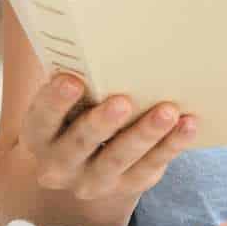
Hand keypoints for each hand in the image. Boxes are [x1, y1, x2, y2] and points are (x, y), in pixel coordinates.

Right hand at [21, 74, 195, 206]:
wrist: (85, 164)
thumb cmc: (78, 112)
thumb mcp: (67, 101)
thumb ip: (77, 78)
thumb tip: (106, 39)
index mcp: (39, 136)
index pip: (41, 119)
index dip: (54, 101)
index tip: (72, 79)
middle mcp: (59, 166)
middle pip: (80, 144)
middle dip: (102, 123)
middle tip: (123, 101)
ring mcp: (93, 181)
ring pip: (119, 159)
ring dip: (144, 134)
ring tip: (167, 111)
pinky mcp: (127, 186)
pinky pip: (150, 167)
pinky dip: (171, 146)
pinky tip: (188, 125)